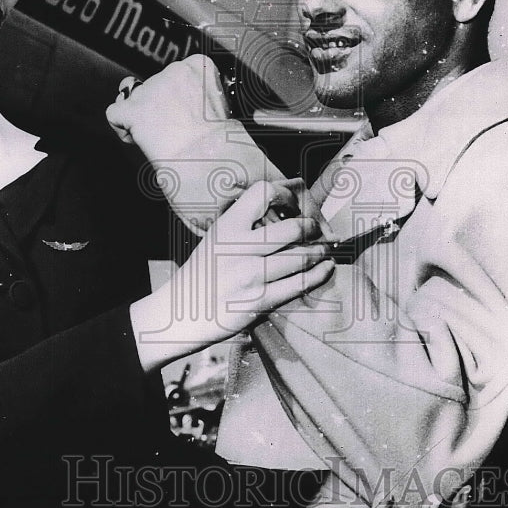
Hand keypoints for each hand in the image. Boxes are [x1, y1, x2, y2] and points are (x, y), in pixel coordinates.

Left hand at [106, 55, 229, 159]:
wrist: (209, 158)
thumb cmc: (219, 141)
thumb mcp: (219, 106)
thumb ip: (198, 97)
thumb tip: (181, 104)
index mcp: (199, 65)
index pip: (176, 73)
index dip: (176, 96)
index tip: (185, 115)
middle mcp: (173, 70)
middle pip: (154, 85)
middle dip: (157, 106)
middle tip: (172, 130)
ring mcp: (150, 88)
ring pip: (132, 96)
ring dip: (139, 113)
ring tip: (155, 135)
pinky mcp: (132, 108)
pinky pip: (114, 113)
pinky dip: (121, 127)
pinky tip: (137, 140)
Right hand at [130, 179, 334, 371]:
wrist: (180, 314)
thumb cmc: (203, 272)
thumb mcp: (215, 237)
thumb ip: (244, 221)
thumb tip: (283, 200)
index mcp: (226, 226)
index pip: (263, 193)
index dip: (287, 194)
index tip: (296, 203)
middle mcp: (238, 247)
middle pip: (292, 228)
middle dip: (313, 227)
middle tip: (319, 229)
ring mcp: (250, 275)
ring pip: (301, 257)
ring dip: (321, 251)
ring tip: (326, 249)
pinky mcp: (259, 301)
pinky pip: (299, 284)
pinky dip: (318, 274)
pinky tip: (325, 268)